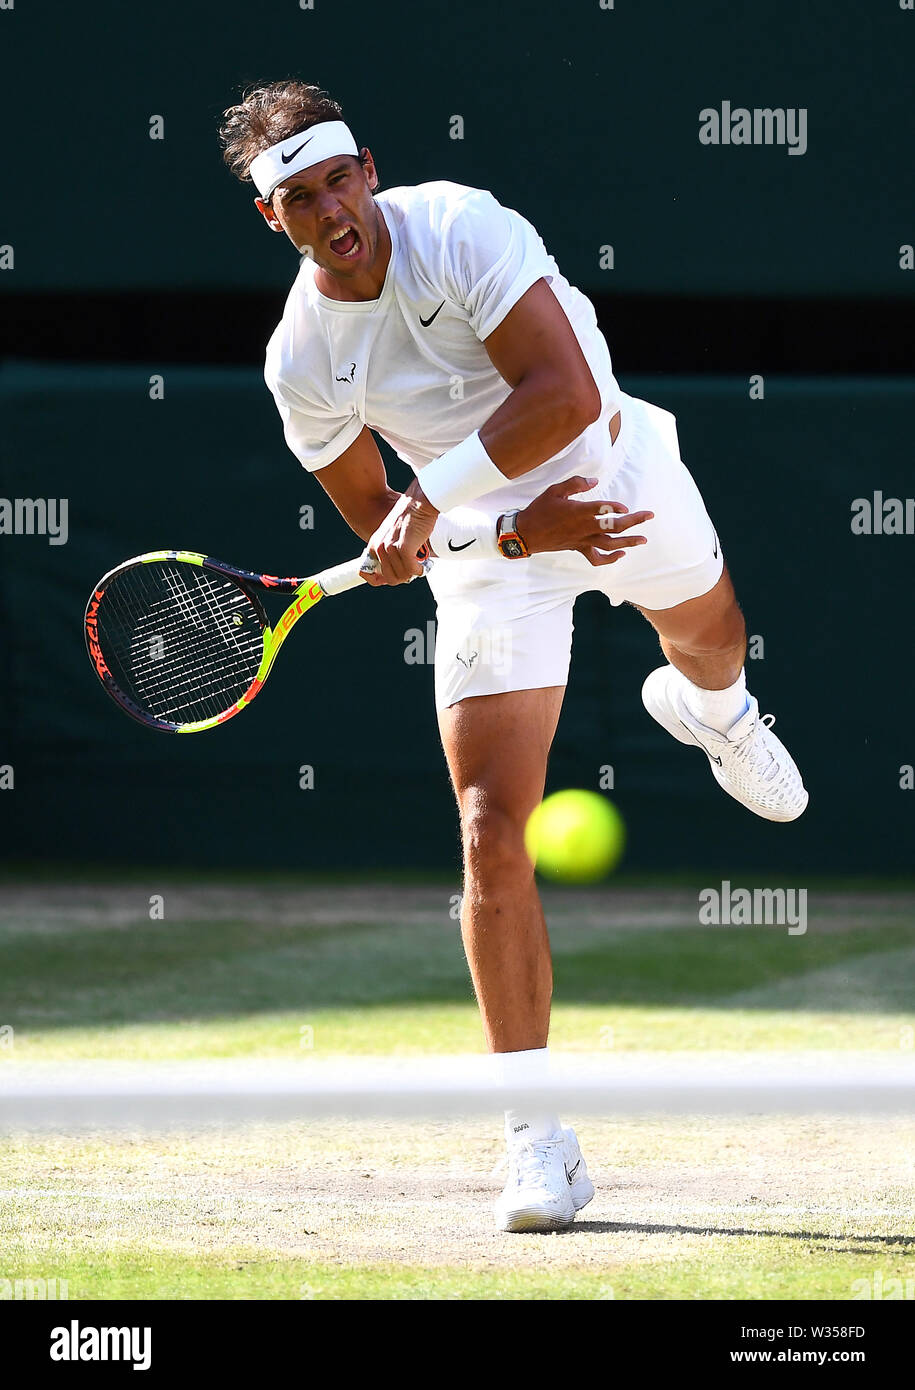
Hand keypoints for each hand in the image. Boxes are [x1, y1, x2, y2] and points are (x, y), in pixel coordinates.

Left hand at [365, 479, 438, 585]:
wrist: (418, 503)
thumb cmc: (411, 517)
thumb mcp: (395, 535)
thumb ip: (392, 551)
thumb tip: (402, 571)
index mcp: (375, 545)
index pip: (366, 572)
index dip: (379, 580)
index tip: (394, 578)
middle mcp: (380, 547)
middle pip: (389, 579)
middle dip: (403, 577)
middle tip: (413, 569)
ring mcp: (390, 549)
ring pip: (401, 576)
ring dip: (413, 573)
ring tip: (419, 563)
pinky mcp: (403, 549)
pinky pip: (411, 570)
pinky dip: (419, 570)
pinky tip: (422, 564)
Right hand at [517, 476, 652, 565]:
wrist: (526, 534)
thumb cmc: (540, 510)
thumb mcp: (555, 490)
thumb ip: (576, 484)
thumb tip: (595, 481)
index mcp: (578, 511)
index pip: (604, 510)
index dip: (616, 508)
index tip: (624, 506)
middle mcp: (584, 528)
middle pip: (614, 527)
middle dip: (634, 521)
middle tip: (649, 516)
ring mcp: (583, 540)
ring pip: (610, 544)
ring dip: (628, 542)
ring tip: (643, 539)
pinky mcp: (579, 548)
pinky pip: (597, 558)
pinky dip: (610, 559)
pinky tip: (621, 554)